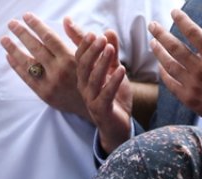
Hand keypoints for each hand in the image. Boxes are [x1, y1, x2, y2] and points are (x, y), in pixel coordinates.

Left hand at [0, 14, 89, 117]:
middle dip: (22, 33)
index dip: (36, 25)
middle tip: (11, 23)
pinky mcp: (44, 94)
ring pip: (28, 63)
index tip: (26, 16)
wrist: (93, 104)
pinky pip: (27, 78)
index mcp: (70, 58)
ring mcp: (50, 83)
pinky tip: (9, 57)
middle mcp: (59, 70)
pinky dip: (17, 67)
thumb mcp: (90, 55)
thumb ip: (77, 37)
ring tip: (4, 39)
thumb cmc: (91, 76)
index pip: (49, 38)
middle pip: (35, 48)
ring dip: (13, 49)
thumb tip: (66, 19)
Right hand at [74, 29, 132, 153]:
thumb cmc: (114, 98)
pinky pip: (106, 95)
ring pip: (94, 79)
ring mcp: (92, 99)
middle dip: (92, 51)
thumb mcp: (114, 71)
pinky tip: (122, 70)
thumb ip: (112, 53)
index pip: (80, 58)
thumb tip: (108, 31)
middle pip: (84, 67)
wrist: (118, 126)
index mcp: (85, 77)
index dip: (84, 46)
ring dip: (102, 63)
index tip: (93, 33)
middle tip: (101, 39)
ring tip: (110, 49)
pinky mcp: (102, 110)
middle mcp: (85, 88)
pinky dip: (113, 82)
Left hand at [149, 11, 201, 135]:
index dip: (181, 20)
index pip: (193, 32)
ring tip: (152, 42)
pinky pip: (171, 84)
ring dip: (158, 52)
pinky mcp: (190, 100)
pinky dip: (163, 73)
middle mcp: (201, 69)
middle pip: (174, 47)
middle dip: (160, 33)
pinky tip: (160, 66)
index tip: (173, 12)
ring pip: (169, 65)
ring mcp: (193, 86)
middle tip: (152, 25)